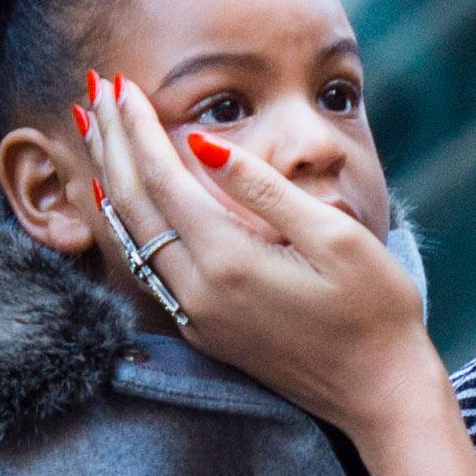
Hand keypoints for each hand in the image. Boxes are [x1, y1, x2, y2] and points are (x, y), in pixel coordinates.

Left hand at [84, 74, 440, 443]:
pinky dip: (129, 224)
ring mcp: (197, 317)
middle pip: (131, 205)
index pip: (161, 178)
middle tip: (94, 90)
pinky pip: (148, 267)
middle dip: (111, 143)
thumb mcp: (336, 236)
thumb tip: (203, 141)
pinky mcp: (205, 332)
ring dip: (111, 180)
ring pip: (131, 238)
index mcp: (228, 261)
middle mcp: (198, 293)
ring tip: (96, 133)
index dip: (135, 127)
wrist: (381, 393)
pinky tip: (124, 203)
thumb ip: (265, 189)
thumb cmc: (375, 310)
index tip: (118, 82)